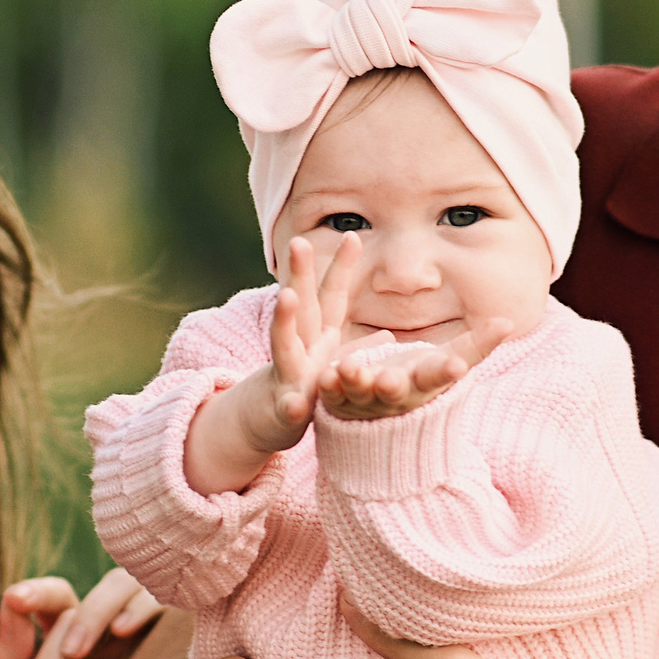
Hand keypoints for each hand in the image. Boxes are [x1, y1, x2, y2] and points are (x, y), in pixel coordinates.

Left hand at [0, 570, 163, 658]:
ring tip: (79, 652)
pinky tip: (124, 631)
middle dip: (71, 618)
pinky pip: (164, 602)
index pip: (53, 600)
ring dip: (96, 612)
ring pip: (123, 587)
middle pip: (87, 595)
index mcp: (68, 638)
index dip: (35, 593)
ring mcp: (142, 631)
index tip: (15, 600)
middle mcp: (105, 627)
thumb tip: (10, 599)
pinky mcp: (175, 640)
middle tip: (68, 653)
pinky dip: (140, 605)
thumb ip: (12, 657)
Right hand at [249, 234, 388, 452]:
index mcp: (317, 336)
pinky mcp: (284, 408)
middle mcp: (300, 347)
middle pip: (300, 306)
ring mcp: (288, 374)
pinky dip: (291, 405)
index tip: (352, 235)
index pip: (329, 296)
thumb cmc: (307, 388)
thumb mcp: (334, 368)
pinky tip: (295, 404)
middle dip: (298, 274)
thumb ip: (359, 351)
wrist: (270, 423)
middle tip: (299, 241)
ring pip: (283, 344)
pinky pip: (288, 406)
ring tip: (287, 297)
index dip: (340, 268)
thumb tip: (388, 337)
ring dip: (285, 320)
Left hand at [316, 316, 510, 421]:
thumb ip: (476, 345)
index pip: (440, 377)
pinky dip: (328, 388)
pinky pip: (330, 396)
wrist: (382, 421)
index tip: (458, 365)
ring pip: (359, 393)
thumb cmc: (418, 380)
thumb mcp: (446, 363)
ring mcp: (364, 403)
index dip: (448, 372)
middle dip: (394, 386)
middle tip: (391, 379)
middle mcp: (394, 397)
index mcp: (424, 383)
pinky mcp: (336, 403)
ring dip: (355, 382)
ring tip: (349, 368)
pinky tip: (325, 375)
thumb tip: (509, 322)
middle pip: (396, 392)